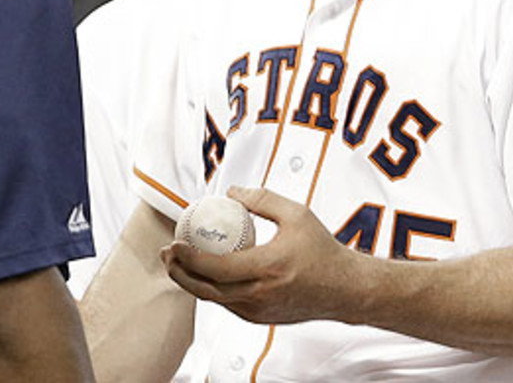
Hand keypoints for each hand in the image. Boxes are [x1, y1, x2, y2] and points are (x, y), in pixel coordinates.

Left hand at [159, 186, 359, 323]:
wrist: (346, 288)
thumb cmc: (323, 250)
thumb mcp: (296, 214)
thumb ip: (261, 199)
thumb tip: (229, 193)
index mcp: (268, 268)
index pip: (216, 267)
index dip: (189, 257)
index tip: (174, 243)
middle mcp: (261, 295)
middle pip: (206, 290)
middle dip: (179, 272)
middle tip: (166, 254)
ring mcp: (260, 311)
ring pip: (214, 300)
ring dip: (191, 283)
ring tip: (177, 262)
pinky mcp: (261, 318)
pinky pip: (228, 304)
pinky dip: (211, 290)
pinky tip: (202, 274)